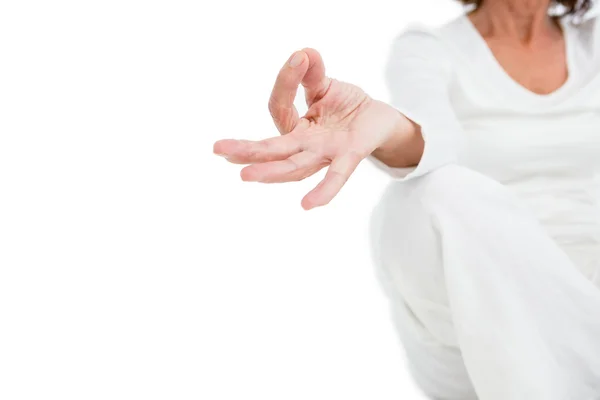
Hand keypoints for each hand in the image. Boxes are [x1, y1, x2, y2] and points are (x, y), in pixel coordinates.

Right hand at [213, 48, 404, 209]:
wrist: (380, 121)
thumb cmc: (346, 108)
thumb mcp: (326, 85)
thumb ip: (312, 72)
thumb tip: (303, 53)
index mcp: (296, 128)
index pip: (279, 108)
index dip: (286, 83)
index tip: (300, 58)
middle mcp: (305, 145)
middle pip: (272, 150)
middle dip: (245, 150)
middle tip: (217, 150)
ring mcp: (325, 153)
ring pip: (294, 165)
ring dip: (271, 171)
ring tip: (246, 175)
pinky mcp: (349, 156)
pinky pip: (336, 175)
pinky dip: (324, 190)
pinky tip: (308, 205)